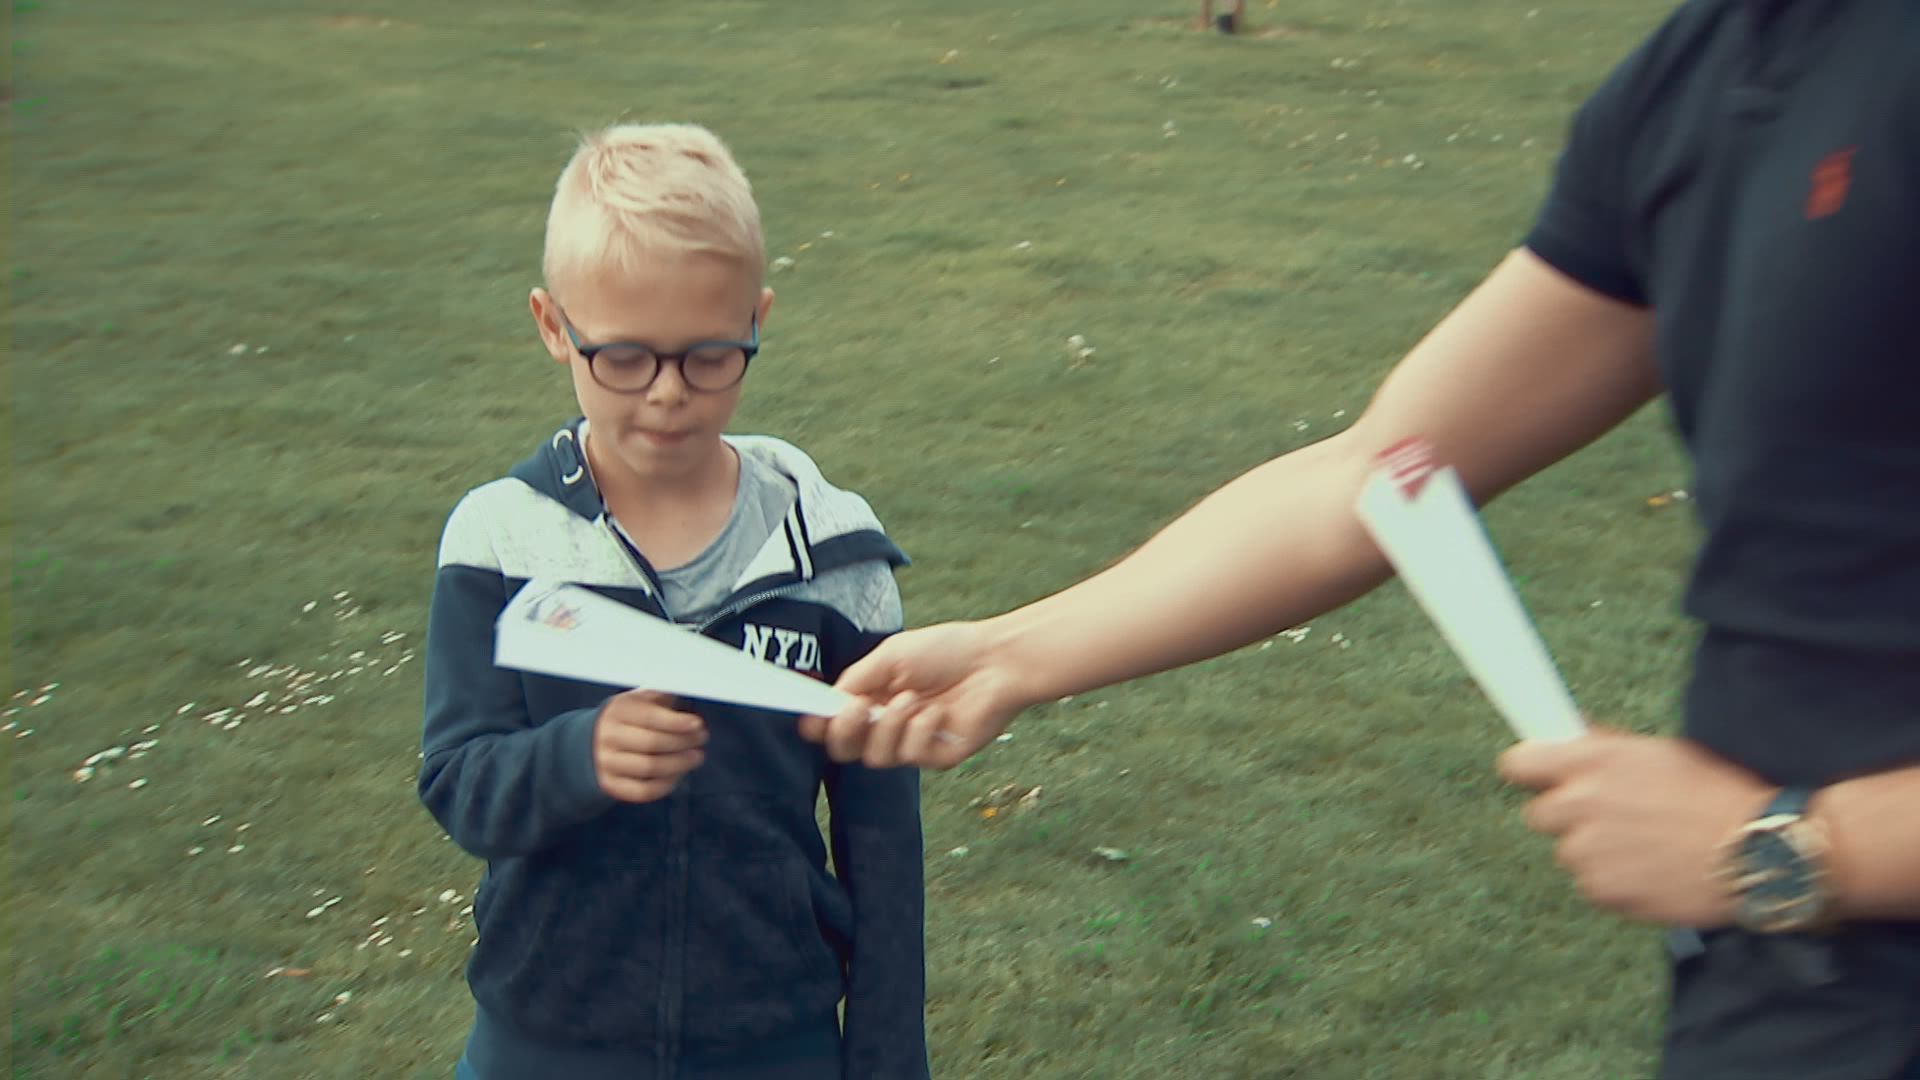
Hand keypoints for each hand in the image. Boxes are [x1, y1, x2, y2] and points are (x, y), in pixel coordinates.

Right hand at [593, 690, 706, 802]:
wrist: (595, 740)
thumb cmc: (631, 717)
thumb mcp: (642, 699)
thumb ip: (664, 694)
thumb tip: (692, 685)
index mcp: (618, 711)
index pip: (650, 718)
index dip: (676, 722)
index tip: (698, 724)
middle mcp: (608, 737)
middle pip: (652, 743)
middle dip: (683, 742)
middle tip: (701, 739)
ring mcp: (607, 763)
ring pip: (649, 768)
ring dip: (680, 764)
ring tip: (696, 756)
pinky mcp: (610, 785)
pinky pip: (643, 791)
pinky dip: (666, 785)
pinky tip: (679, 774)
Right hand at [797, 621, 1028, 768]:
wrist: (996, 661)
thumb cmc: (947, 651)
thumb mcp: (892, 655)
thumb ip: (857, 679)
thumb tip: (827, 701)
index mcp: (873, 698)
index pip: (833, 722)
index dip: (816, 724)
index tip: (808, 717)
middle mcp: (888, 724)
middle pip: (845, 749)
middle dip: (843, 731)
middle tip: (856, 708)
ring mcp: (912, 743)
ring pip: (875, 758)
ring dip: (888, 726)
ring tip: (911, 698)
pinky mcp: (938, 756)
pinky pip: (912, 757)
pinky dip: (920, 730)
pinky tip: (938, 711)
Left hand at [1498, 729, 1773, 926]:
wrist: (1758, 852)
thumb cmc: (1716, 795)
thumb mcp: (1660, 753)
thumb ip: (1606, 748)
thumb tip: (1570, 735)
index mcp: (1592, 761)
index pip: (1518, 763)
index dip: (1531, 772)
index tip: (1540, 778)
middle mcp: (1580, 804)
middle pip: (1539, 814)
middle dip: (1568, 817)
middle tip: (1611, 818)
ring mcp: (1588, 852)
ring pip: (1569, 853)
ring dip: (1595, 852)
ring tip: (1647, 848)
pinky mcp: (1603, 890)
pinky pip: (1593, 885)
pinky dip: (1615, 881)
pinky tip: (1655, 871)